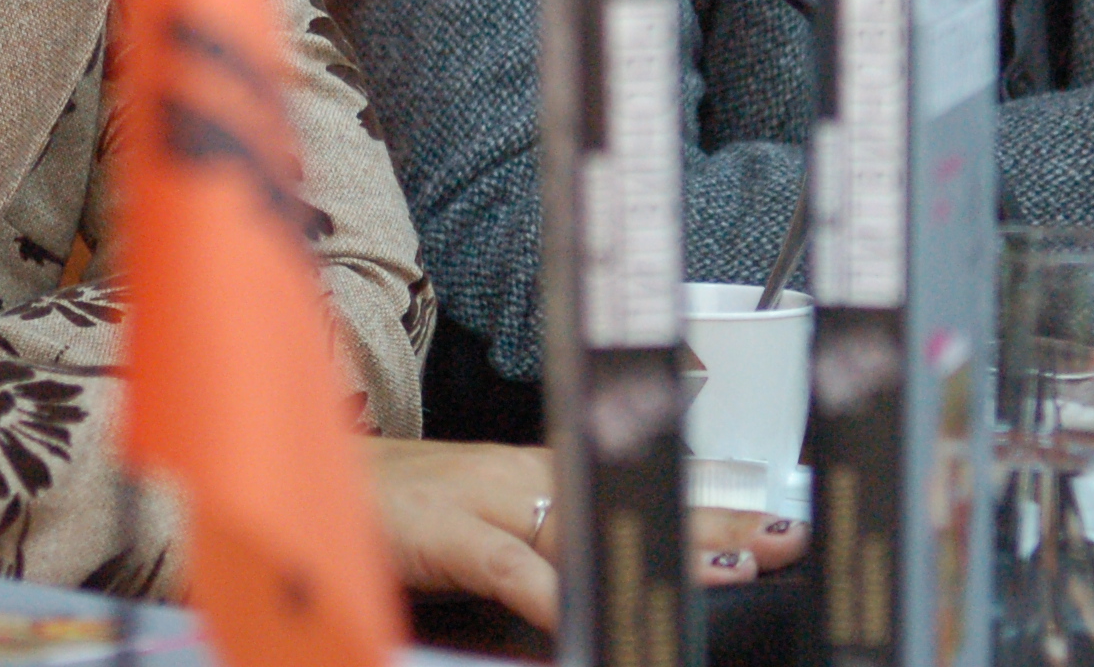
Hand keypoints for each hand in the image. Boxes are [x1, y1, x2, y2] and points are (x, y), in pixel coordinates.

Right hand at [365, 438, 808, 629]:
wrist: (312, 483)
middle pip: (631, 498)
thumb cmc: (396, 515)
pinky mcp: (446, 533)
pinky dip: (554, 596)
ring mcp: (484, 501)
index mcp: (531, 474)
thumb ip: (537, 559)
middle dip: (710, 519)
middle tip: (780, 539)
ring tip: (726, 571)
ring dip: (657, 548)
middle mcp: (520, 478)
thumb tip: (591, 603)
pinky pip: (511, 568)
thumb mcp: (479, 531)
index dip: (703, 501)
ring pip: (589, 523)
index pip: (633, 484)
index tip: (768, 520)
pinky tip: (590, 618)